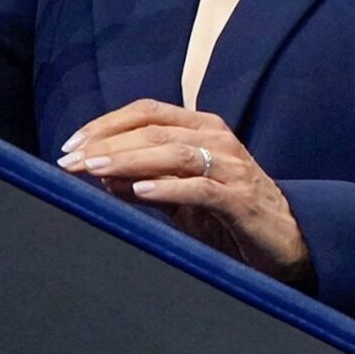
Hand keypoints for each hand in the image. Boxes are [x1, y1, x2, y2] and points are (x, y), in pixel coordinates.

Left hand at [57, 100, 314, 285]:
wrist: (285, 241)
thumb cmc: (228, 216)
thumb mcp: (180, 196)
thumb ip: (146, 180)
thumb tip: (100, 172)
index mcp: (203, 129)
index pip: (148, 112)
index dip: (106, 124)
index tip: (71, 144)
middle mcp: (218, 140)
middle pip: (155, 129)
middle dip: (107, 144)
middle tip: (69, 161)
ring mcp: (232, 168)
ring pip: (175, 152)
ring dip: (130, 160)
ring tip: (95, 170)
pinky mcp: (241, 200)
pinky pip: (201, 189)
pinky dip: (169, 189)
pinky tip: (139, 192)